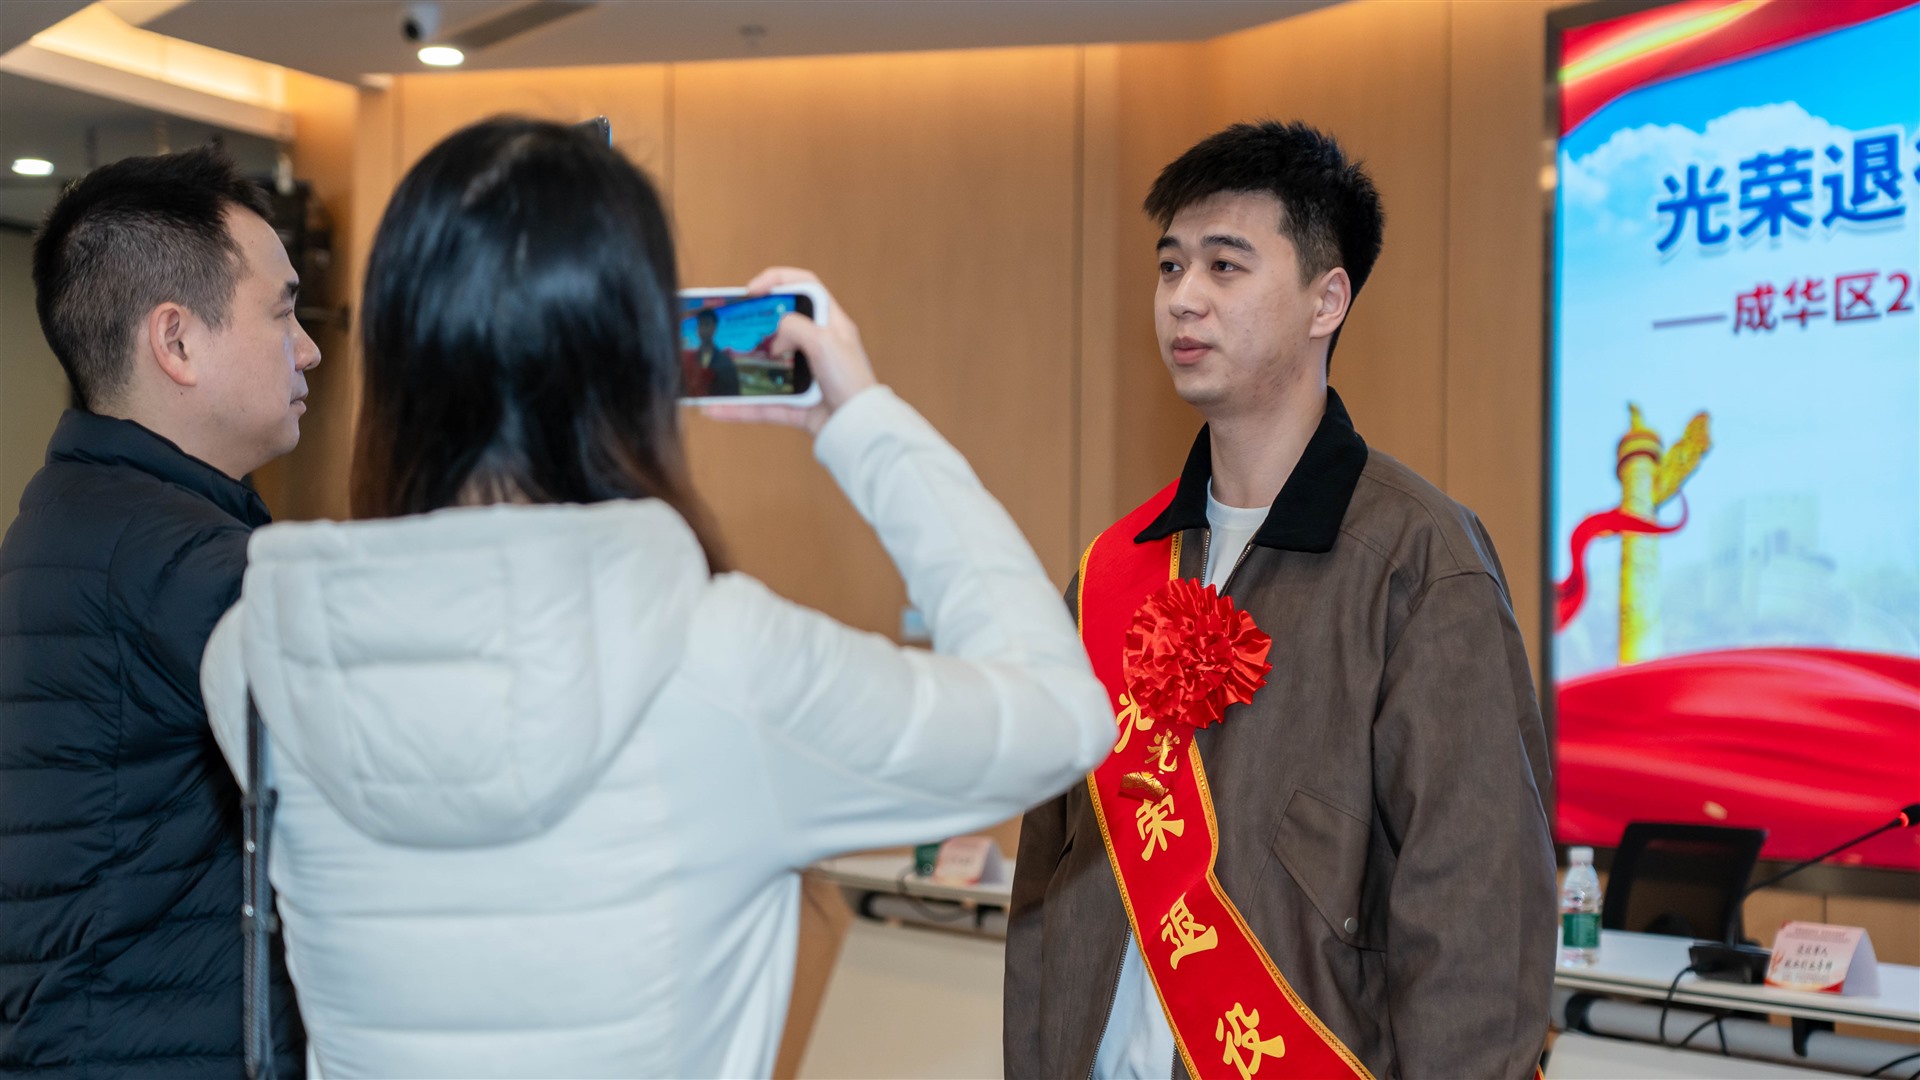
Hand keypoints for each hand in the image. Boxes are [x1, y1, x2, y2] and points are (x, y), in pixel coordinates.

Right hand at [699, 267, 877, 434]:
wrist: (858, 429)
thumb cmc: (851, 381)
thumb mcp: (824, 340)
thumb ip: (795, 327)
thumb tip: (775, 341)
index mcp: (831, 324)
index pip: (806, 287)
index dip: (778, 280)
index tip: (752, 290)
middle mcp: (818, 347)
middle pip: (780, 327)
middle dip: (753, 326)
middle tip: (732, 326)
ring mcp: (806, 377)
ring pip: (766, 369)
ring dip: (739, 371)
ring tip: (716, 366)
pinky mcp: (797, 405)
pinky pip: (762, 404)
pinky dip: (740, 408)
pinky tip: (716, 408)